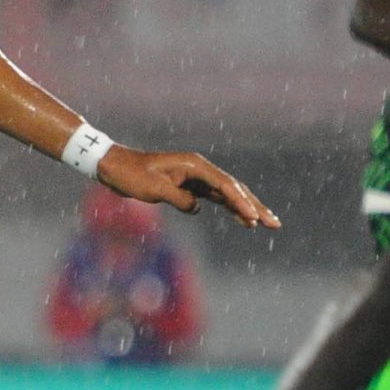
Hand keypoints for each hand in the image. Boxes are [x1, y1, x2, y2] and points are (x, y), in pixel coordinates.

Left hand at [96, 146, 280, 229]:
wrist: (114, 167)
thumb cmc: (131, 175)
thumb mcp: (152, 188)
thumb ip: (177, 198)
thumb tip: (196, 208)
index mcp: (193, 165)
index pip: (224, 185)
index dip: (240, 202)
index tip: (254, 217)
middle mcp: (199, 169)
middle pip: (233, 189)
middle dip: (255, 206)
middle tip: (275, 223)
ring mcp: (196, 177)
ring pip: (228, 194)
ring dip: (247, 208)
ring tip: (267, 223)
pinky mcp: (190, 186)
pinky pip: (216, 198)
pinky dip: (231, 208)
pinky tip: (243, 220)